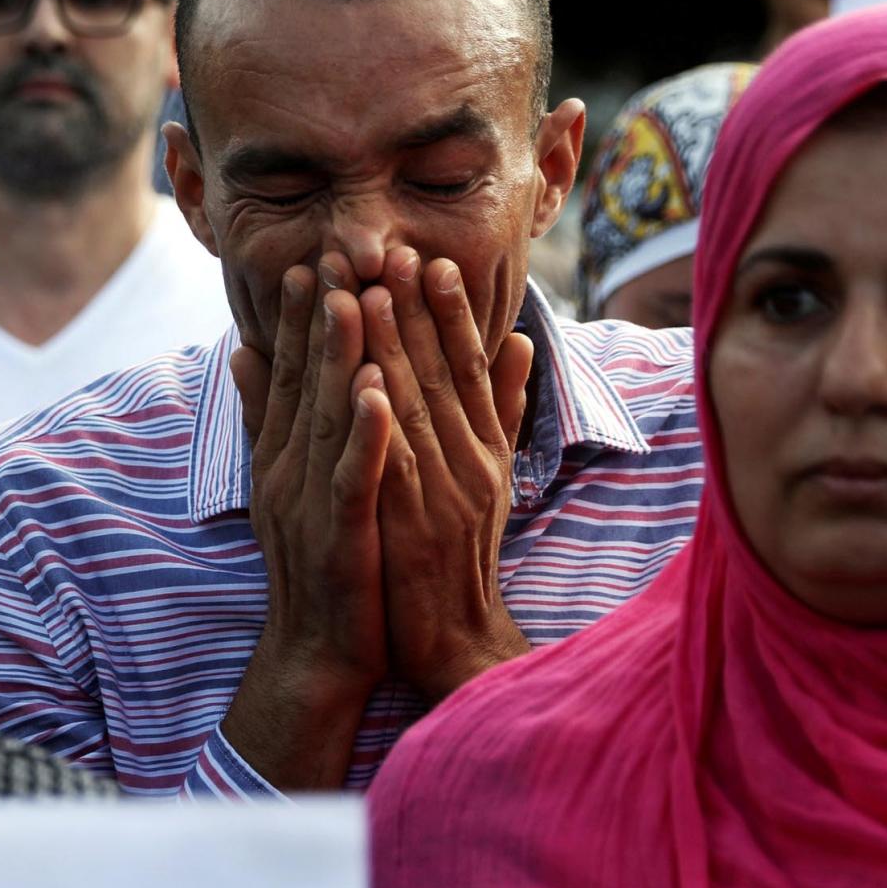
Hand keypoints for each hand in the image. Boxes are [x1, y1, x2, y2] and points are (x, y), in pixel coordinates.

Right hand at [221, 261, 396, 786]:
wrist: (317, 656)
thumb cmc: (319, 567)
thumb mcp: (283, 483)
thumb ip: (266, 419)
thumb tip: (243, 353)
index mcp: (283, 456)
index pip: (292, 374)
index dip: (301, 318)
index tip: (314, 261)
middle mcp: (290, 471)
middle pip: (307, 381)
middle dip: (321, 315)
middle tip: (334, 251)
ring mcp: (313, 502)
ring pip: (330, 418)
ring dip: (340, 358)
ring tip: (355, 299)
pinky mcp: (342, 536)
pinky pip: (355, 477)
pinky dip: (365, 435)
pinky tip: (379, 394)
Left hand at [357, 249, 531, 701]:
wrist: (453, 637)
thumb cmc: (461, 553)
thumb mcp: (491, 475)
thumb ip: (501, 408)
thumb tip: (521, 340)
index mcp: (485, 446)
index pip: (468, 365)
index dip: (450, 311)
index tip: (429, 258)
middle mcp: (471, 460)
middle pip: (441, 373)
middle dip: (416, 308)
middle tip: (392, 250)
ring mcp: (446, 492)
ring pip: (417, 407)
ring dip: (394, 348)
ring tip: (371, 293)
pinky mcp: (417, 524)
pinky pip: (398, 463)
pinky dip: (383, 420)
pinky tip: (365, 382)